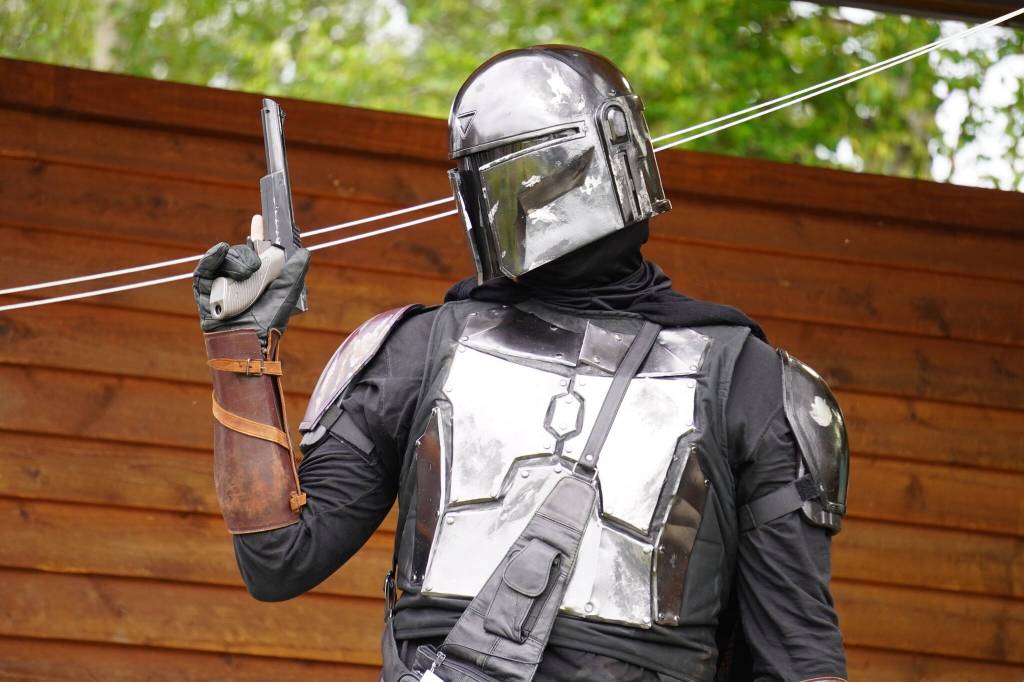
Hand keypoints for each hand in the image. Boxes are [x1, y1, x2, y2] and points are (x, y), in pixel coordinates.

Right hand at [193, 215, 309, 346]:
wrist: (246, 339)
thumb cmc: (268, 321)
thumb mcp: (286, 294)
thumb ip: (294, 272)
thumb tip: (305, 252)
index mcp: (259, 276)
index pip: (258, 249)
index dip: (259, 234)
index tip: (260, 218)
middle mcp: (240, 276)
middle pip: (242, 251)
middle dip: (249, 255)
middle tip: (255, 269)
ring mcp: (222, 280)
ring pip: (226, 256)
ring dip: (236, 262)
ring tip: (241, 279)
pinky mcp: (205, 287)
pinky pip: (206, 266)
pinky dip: (213, 257)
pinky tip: (221, 252)